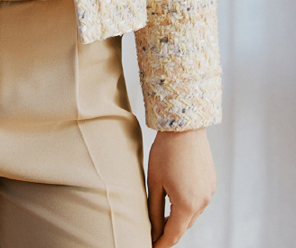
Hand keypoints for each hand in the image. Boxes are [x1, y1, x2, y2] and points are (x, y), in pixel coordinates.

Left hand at [147, 126, 216, 246]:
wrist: (185, 127)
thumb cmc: (165, 152)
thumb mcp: (154, 182)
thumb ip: (153, 209)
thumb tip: (153, 229)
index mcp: (186, 205)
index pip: (173, 235)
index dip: (161, 244)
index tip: (151, 247)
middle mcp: (202, 203)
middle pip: (184, 226)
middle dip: (169, 232)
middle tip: (154, 233)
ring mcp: (209, 192)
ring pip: (192, 214)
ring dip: (179, 217)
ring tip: (163, 216)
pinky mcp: (211, 182)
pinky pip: (199, 201)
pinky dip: (188, 204)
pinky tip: (177, 197)